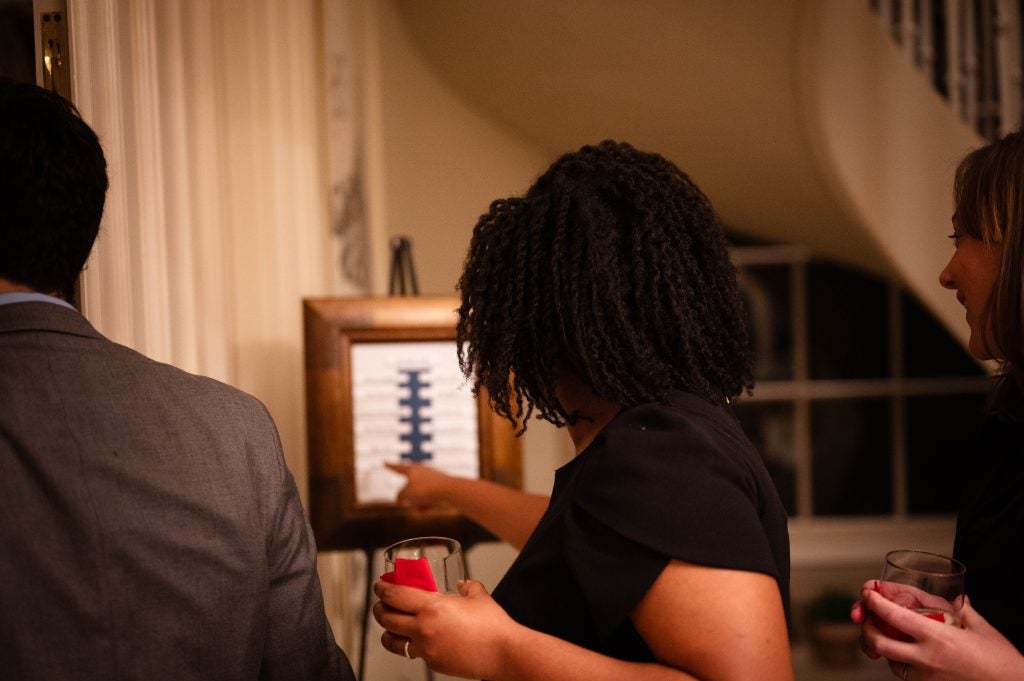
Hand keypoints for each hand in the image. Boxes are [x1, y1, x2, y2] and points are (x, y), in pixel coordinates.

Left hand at [373, 578, 519, 678]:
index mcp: (431, 608)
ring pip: (393, 641)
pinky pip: (415, 653)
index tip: (379, 585)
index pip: (395, 596)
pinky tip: (420, 639)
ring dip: (387, 631)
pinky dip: (412, 645)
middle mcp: (423, 629)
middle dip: (380, 609)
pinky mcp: (434, 663)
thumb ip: (468, 587)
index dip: (382, 589)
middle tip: (382, 603)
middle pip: (387, 619)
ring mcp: (426, 650)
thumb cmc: (493, 626)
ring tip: (391, 625)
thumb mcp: (478, 596)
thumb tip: (463, 584)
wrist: (503, 653)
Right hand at [384, 462, 455, 512]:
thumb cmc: (426, 490)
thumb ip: (400, 496)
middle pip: (409, 489)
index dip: (390, 466)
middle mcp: (422, 473)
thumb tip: (402, 500)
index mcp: (413, 469)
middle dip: (408, 498)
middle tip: (407, 502)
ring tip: (422, 506)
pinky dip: (426, 507)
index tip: (384, 462)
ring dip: (416, 505)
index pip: (398, 468)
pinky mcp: (439, 491)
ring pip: (418, 499)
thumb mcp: (406, 494)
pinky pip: (428, 503)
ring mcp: (432, 482)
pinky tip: (430, 508)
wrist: (450, 491)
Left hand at [858, 587, 1023, 680]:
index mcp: (937, 637)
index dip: (874, 602)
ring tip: (890, 637)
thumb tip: (959, 600)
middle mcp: (926, 658)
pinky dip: (903, 664)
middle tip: (868, 619)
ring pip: (891, 662)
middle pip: (879, 643)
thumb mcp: (982, 629)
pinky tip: (910, 655)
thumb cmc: (1002, 662)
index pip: (893, 616)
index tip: (868, 594)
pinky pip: (907, 676)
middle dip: (867, 629)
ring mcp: (926, 678)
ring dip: (885, 649)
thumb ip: (964, 611)